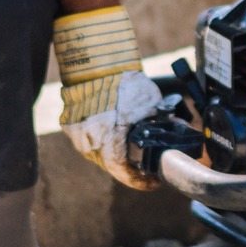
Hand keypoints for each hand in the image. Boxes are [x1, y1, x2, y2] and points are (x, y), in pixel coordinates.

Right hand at [60, 69, 161, 187]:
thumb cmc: (123, 85)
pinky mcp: (70, 125)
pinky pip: (89, 137)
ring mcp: (77, 137)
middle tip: (146, 159)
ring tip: (130, 142)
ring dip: (116, 149)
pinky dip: (103, 136)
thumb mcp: (151, 104)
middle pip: (113, 163)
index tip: (153, 181)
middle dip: (131, 162)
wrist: (95, 65)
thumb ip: (160, 120)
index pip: (126, 174)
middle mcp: (90, 147)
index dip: (142, 181)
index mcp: (109, 148)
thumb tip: (175, 126)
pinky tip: (113, 127)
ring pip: (100, 151)